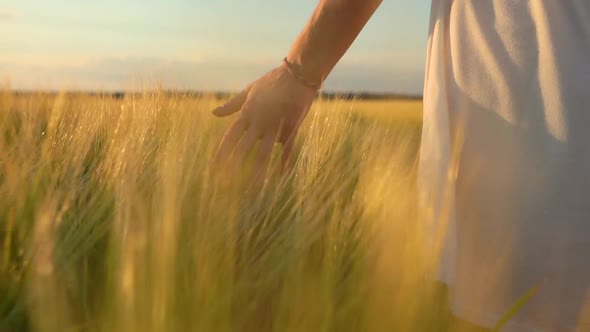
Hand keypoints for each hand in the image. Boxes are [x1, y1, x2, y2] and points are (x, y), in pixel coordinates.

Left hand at [212, 65, 316, 179]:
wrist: (298, 75)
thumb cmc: (272, 81)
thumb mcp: (249, 91)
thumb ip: (232, 105)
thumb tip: (214, 113)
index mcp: (248, 113)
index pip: (231, 137)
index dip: (223, 153)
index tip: (215, 167)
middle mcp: (260, 122)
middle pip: (245, 148)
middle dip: (236, 166)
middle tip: (228, 183)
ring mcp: (276, 126)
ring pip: (265, 152)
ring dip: (259, 171)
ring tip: (254, 188)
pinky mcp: (292, 128)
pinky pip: (287, 148)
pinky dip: (284, 162)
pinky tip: (280, 175)